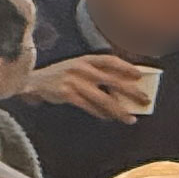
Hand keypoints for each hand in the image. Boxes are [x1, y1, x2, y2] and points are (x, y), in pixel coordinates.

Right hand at [24, 51, 158, 121]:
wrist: (33, 82)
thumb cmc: (60, 76)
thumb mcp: (77, 67)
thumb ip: (95, 72)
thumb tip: (121, 87)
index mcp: (85, 59)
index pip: (110, 60)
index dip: (126, 67)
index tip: (139, 75)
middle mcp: (81, 68)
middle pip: (112, 80)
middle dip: (131, 91)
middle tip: (144, 100)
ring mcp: (74, 81)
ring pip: (103, 98)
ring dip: (119, 110)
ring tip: (130, 118)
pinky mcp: (67, 94)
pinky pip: (89, 107)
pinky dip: (100, 114)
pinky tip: (109, 118)